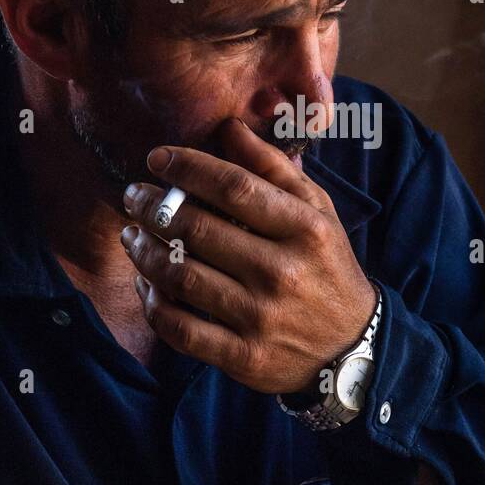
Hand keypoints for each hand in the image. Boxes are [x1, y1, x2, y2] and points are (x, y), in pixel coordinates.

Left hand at [119, 117, 376, 394]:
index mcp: (304, 229)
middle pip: (198, 229)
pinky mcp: (243, 357)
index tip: (157, 159)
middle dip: (153, 207)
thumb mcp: (317, 210)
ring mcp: (261, 317)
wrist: (352, 345)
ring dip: (143, 251)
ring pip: (180, 276)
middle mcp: (283, 271)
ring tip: (132, 234)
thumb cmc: (325, 265)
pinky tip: (146, 283)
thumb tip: (229, 127)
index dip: (188, 167)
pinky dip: (153, 303)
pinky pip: (180, 328)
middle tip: (134, 196)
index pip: (235, 186)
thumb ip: (274, 168)